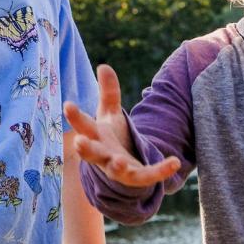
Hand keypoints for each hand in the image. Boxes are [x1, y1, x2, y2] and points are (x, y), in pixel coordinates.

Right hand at [64, 64, 179, 186]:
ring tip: (118, 160)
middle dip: (85, 148)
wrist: (123, 168)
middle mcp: (102, 154)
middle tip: (79, 142)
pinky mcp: (136, 178)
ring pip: (115, 169)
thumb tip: (103, 65)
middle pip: (91, 152)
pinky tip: (175, 162)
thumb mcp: (110, 114)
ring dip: (116, 166)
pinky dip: (161, 170)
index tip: (67, 105)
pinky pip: (148, 175)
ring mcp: (118, 168)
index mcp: (95, 137)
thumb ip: (108, 92)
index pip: (83, 125)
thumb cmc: (112, 137)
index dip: (75, 116)